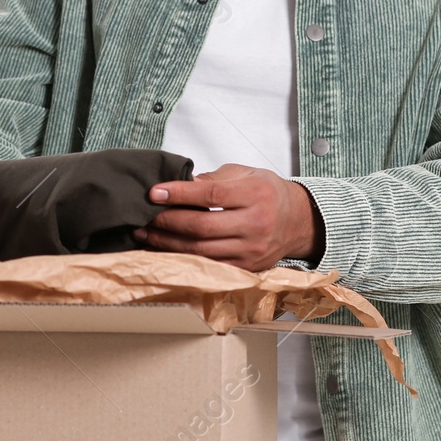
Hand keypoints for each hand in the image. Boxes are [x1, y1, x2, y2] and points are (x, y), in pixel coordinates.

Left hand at [133, 163, 324, 271]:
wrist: (297, 221)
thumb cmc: (267, 192)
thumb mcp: (245, 174)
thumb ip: (213, 179)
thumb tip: (179, 185)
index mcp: (256, 194)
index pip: (210, 195)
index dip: (179, 194)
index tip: (154, 192)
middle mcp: (256, 224)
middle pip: (202, 226)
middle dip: (167, 221)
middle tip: (144, 215)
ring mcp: (251, 250)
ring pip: (201, 250)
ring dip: (167, 243)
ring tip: (145, 234)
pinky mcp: (246, 267)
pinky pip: (208, 264)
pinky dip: (182, 258)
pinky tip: (163, 250)